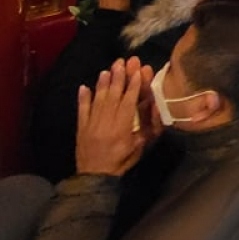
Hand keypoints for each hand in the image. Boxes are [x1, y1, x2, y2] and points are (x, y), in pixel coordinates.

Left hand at [76, 57, 151, 176]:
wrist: (95, 177)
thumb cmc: (122, 161)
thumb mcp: (141, 146)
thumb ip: (149, 127)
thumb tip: (157, 107)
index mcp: (122, 128)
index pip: (129, 102)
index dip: (134, 86)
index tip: (138, 71)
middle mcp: (106, 123)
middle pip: (113, 96)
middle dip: (119, 78)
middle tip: (122, 62)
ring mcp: (91, 124)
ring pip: (98, 100)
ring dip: (102, 84)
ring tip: (107, 70)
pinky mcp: (81, 128)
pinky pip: (81, 111)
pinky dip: (82, 98)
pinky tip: (84, 87)